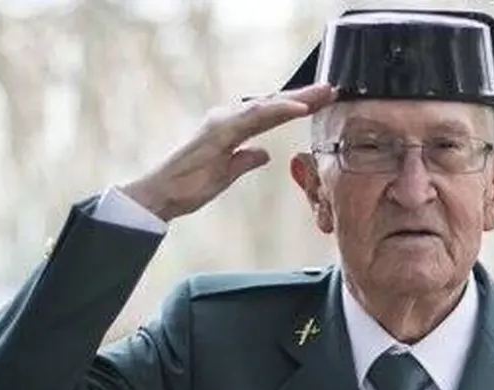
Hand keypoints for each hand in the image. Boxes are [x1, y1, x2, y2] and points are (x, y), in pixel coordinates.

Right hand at [121, 83, 336, 221]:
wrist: (162, 194)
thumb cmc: (189, 186)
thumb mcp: (227, 174)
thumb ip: (245, 160)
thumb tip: (263, 153)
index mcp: (229, 128)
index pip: (269, 115)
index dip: (295, 107)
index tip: (320, 103)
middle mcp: (226, 118)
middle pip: (271, 104)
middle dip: (302, 97)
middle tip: (331, 90)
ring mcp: (223, 122)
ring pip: (267, 105)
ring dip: (297, 99)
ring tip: (323, 94)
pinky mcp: (220, 131)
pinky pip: (256, 117)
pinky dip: (279, 111)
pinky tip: (300, 108)